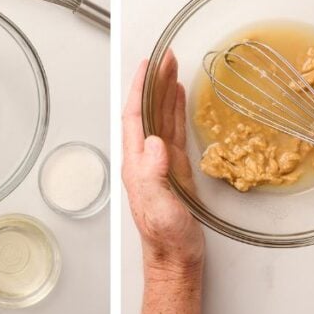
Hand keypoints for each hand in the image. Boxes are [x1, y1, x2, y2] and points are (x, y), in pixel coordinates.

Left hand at [122, 53, 203, 274]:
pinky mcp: (176, 168)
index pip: (134, 116)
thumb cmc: (165, 236)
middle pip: (148, 110)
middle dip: (155, 82)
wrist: (176, 257)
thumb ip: (153, 174)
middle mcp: (146, 158)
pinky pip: (175, 130)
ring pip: (161, 117)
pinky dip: (176, 110)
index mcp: (137, 163)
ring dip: (166, 91)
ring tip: (173, 66)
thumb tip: (155, 141)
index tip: (147, 65)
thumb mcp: (157, 206)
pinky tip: (179, 97)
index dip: (139, 89)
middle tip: (166, 56)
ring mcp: (161, 162)